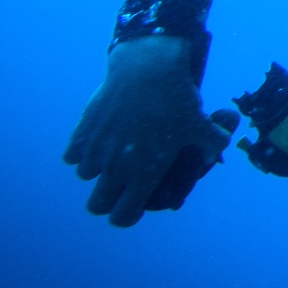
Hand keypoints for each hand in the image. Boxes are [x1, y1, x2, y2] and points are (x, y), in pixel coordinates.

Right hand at [63, 36, 234, 226]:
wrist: (148, 69)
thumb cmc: (178, 100)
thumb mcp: (203, 125)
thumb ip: (214, 145)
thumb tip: (215, 154)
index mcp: (143, 175)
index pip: (122, 217)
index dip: (127, 214)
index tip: (132, 203)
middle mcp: (116, 168)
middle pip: (96, 206)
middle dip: (106, 199)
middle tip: (118, 183)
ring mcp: (95, 150)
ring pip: (85, 175)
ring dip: (97, 168)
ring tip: (112, 152)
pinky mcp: (82, 132)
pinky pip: (72, 154)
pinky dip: (82, 149)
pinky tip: (99, 137)